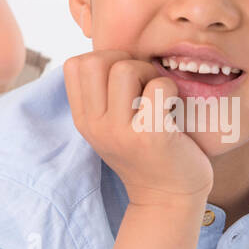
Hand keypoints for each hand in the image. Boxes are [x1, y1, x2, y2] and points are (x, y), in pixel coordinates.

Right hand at [63, 50, 212, 207]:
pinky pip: (158, 87)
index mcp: (84, 119)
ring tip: (159, 96)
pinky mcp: (150, 136)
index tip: (124, 79)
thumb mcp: (112, 126)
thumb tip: (111, 51)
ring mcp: (121, 132)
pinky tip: (173, 109)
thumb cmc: (147, 152)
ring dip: (149, 73)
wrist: (170, 197)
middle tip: (143, 84)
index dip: (104, 59)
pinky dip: (171, 89)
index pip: (75, 64)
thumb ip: (103, 94)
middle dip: (125, 60)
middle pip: (96, 60)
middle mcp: (95, 126)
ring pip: (126, 68)